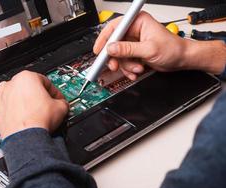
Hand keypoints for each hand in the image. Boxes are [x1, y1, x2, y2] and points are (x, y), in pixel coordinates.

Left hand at [0, 71, 68, 138]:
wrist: (27, 137)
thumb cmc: (39, 120)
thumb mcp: (62, 107)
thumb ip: (62, 101)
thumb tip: (62, 104)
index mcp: (28, 77)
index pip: (45, 81)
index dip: (54, 91)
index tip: (56, 98)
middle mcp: (12, 84)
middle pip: (27, 85)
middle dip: (36, 94)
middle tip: (44, 104)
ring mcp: (2, 96)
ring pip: (9, 90)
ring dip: (18, 96)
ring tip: (27, 106)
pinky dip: (3, 104)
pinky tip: (11, 110)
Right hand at [94, 11, 225, 79]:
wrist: (181, 60)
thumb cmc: (173, 48)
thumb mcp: (149, 49)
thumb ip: (128, 49)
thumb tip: (111, 48)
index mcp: (138, 22)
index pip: (115, 27)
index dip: (105, 39)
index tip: (99, 50)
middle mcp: (134, 30)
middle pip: (114, 43)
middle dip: (115, 57)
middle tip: (114, 65)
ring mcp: (134, 42)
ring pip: (118, 55)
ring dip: (125, 65)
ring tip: (136, 68)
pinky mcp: (134, 52)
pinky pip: (124, 61)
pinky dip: (128, 68)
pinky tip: (136, 71)